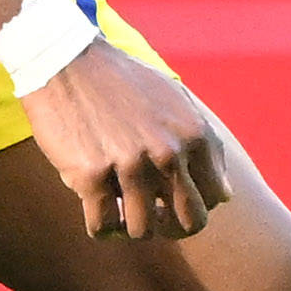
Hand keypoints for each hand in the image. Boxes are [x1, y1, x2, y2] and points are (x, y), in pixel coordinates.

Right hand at [22, 42, 231, 242]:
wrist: (65, 60)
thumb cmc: (120, 82)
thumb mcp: (174, 100)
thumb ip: (202, 143)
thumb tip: (225, 194)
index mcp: (194, 133)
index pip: (216, 197)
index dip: (195, 204)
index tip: (174, 199)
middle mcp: (168, 152)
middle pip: (190, 223)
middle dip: (172, 227)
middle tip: (152, 217)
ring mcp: (130, 165)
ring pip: (144, 230)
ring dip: (131, 228)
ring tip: (119, 212)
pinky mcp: (91, 175)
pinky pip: (103, 226)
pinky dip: (101, 228)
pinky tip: (95, 210)